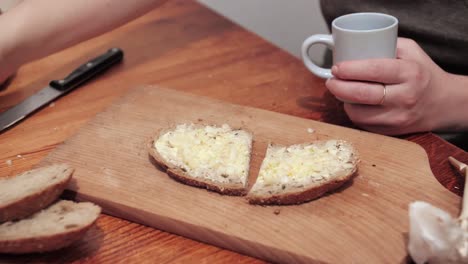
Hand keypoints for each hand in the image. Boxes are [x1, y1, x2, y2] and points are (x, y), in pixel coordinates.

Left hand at [325, 37, 466, 134]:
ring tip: (340, 91)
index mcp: (410, 73)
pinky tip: (353, 103)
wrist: (441, 103)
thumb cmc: (421, 73)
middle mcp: (405, 97)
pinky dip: (353, 113)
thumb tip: (353, 45)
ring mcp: (397, 118)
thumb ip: (386, 44)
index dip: (350, 69)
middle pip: (361, 94)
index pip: (374, 71)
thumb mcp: (411, 51)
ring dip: (343, 102)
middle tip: (331, 81)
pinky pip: (362, 124)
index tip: (336, 68)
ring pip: (358, 113)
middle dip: (338, 87)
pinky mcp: (391, 132)